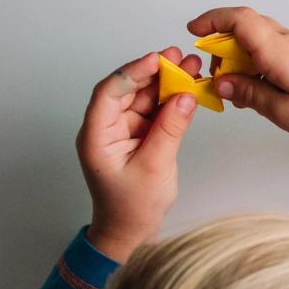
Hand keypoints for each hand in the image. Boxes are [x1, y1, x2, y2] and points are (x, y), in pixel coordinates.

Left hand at [78, 50, 199, 261]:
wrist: (130, 231)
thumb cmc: (132, 206)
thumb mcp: (154, 166)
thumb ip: (171, 129)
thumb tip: (187, 96)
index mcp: (97, 136)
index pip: (109, 93)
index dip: (132, 72)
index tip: (157, 59)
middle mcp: (107, 128)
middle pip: (128, 89)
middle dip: (154, 72)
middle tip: (180, 58)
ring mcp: (123, 130)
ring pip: (144, 96)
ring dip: (167, 82)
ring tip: (191, 67)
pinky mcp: (140, 135)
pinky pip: (155, 110)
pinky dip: (171, 99)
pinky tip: (189, 88)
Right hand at [186, 7, 288, 138]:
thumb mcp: (280, 109)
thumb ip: (247, 92)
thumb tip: (220, 83)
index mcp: (277, 50)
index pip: (239, 19)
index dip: (211, 19)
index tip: (192, 31)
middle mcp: (286, 41)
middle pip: (244, 27)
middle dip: (219, 45)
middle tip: (213, 75)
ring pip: (257, 40)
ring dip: (238, 57)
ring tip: (234, 88)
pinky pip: (270, 50)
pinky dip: (254, 63)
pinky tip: (255, 89)